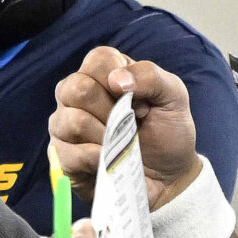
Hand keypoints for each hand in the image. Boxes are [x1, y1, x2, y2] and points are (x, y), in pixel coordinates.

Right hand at [50, 47, 200, 209]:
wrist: (169, 177)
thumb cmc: (168, 132)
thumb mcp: (174, 97)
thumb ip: (151, 76)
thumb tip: (116, 80)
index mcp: (103, 73)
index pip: (97, 60)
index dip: (120, 81)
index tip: (142, 102)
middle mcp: (77, 95)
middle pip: (77, 88)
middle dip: (112, 111)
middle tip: (131, 124)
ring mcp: (65, 125)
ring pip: (70, 121)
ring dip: (105, 136)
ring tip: (120, 144)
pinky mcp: (63, 157)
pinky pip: (69, 153)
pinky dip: (97, 158)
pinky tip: (110, 159)